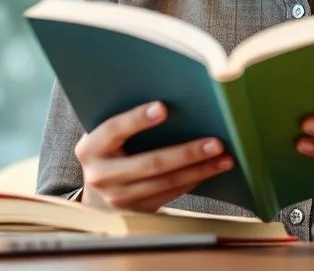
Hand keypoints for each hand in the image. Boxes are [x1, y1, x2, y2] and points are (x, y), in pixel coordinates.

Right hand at [76, 101, 233, 212]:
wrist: (97, 194)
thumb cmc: (110, 150)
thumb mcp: (107, 136)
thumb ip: (127, 123)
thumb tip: (175, 102)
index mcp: (90, 149)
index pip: (114, 130)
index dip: (137, 119)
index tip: (164, 107)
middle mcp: (100, 176)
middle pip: (149, 163)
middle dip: (186, 152)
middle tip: (215, 142)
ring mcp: (118, 198)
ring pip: (165, 182)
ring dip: (199, 170)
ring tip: (224, 158)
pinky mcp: (136, 212)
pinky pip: (170, 194)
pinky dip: (193, 180)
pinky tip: (211, 169)